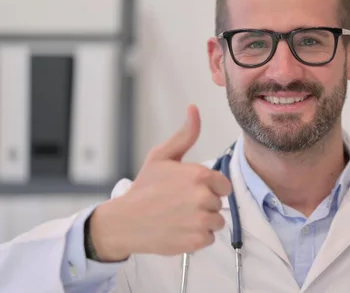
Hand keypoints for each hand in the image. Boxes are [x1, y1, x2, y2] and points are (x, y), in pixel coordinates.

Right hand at [89, 105, 232, 260]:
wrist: (124, 222)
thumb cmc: (144, 188)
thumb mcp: (162, 156)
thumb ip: (185, 135)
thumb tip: (194, 109)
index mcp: (200, 175)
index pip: (224, 185)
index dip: (209, 188)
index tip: (191, 190)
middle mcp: (203, 197)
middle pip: (219, 203)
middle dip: (204, 204)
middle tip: (180, 204)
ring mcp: (200, 221)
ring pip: (216, 222)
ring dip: (202, 221)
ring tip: (180, 216)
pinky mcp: (196, 240)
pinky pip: (209, 238)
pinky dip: (196, 237)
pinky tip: (179, 229)